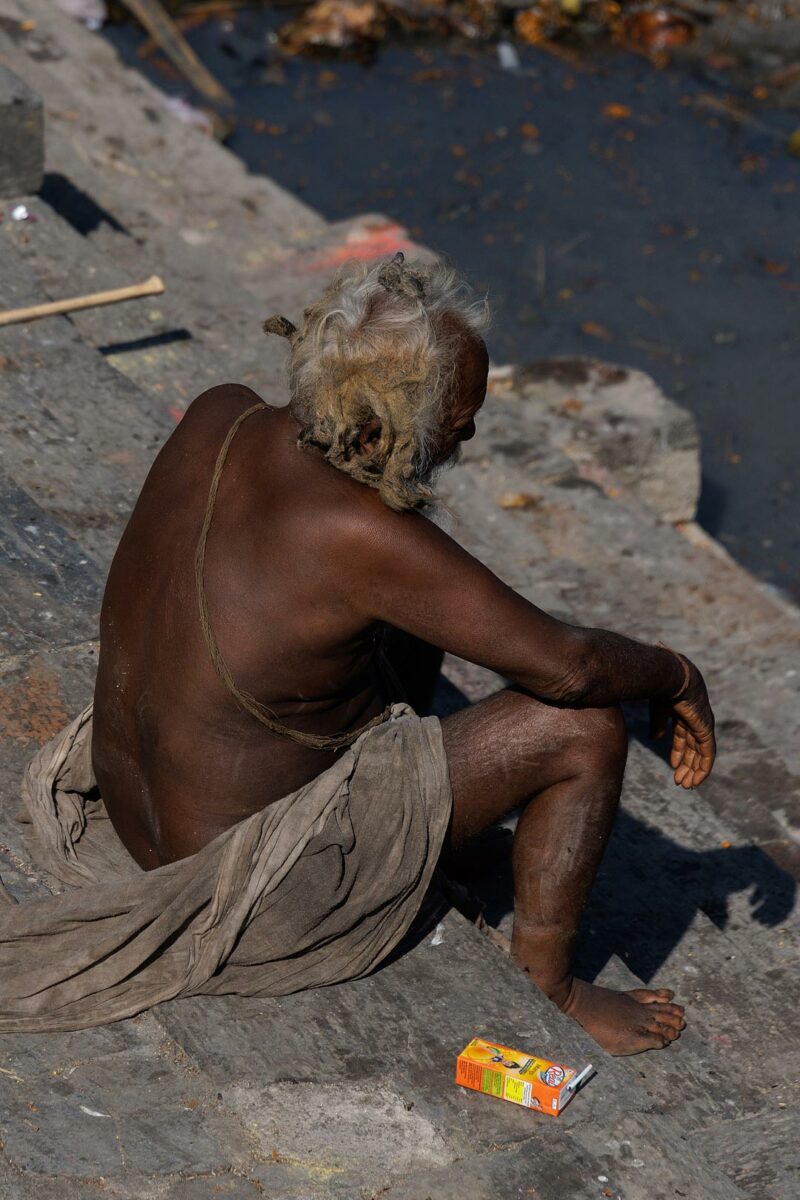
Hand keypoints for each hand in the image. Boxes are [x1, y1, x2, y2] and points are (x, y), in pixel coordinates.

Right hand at [650, 657, 715, 788]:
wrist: (671, 678)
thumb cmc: (662, 689)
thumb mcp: (658, 710)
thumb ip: (658, 725)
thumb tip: (656, 739)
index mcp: (684, 714)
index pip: (684, 738)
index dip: (678, 753)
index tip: (673, 767)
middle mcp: (696, 721)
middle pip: (693, 748)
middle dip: (687, 765)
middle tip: (679, 782)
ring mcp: (703, 726)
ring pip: (701, 754)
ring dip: (694, 771)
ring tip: (686, 785)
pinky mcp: (706, 730)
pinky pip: (708, 754)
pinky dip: (704, 767)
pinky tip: (698, 779)